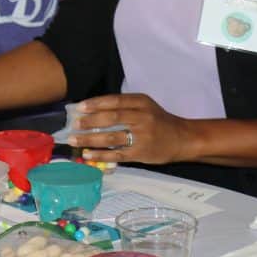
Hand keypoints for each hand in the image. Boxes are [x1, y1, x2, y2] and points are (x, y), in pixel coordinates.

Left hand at [68, 93, 192, 164]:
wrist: (183, 139)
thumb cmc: (159, 121)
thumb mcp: (145, 106)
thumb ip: (123, 107)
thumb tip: (92, 110)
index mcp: (141, 102)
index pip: (114, 101)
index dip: (95, 104)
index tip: (80, 107)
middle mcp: (142, 117)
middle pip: (111, 118)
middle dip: (89, 121)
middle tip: (74, 125)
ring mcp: (142, 136)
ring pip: (112, 137)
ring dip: (90, 139)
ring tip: (75, 140)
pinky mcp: (141, 153)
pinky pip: (117, 154)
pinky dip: (101, 154)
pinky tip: (88, 154)